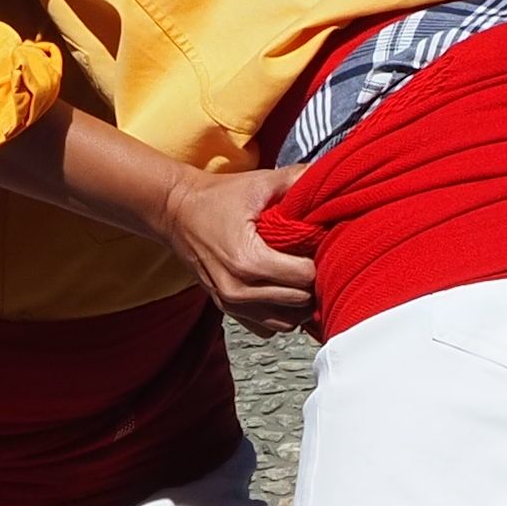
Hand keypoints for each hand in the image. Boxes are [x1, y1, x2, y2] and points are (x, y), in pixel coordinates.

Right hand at [160, 163, 316, 331]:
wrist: (176, 211)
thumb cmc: (216, 198)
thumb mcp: (259, 183)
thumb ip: (297, 180)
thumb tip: (330, 177)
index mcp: (249, 260)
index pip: (305, 277)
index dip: (318, 260)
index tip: (316, 245)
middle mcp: (239, 290)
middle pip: (300, 302)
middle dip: (312, 282)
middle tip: (311, 259)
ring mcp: (231, 304)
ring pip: (287, 322)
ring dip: (298, 302)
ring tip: (298, 277)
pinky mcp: (227, 310)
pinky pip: (267, 328)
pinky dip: (279, 313)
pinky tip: (281, 290)